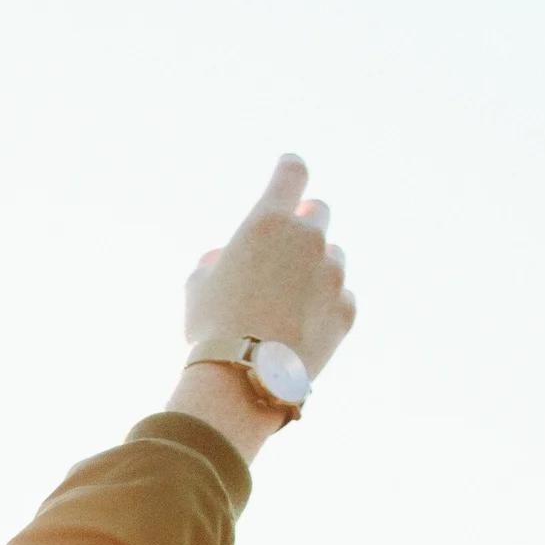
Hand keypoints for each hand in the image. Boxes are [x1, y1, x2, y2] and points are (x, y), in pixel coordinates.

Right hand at [169, 155, 358, 459]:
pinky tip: (301, 326)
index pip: (291, 174)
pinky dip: (325, 305)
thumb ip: (214, 262)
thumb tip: (222, 258)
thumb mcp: (197, 288)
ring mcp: (333, 274)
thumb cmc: (213, 328)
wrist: (244, 377)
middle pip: (320, 212)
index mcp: (267, 223)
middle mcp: (308, 239)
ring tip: (289, 301)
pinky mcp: (347, 308)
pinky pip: (341, 297)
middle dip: (305, 223)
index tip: (290, 167)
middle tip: (289, 245)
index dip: (290, 168)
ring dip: (316, 268)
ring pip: (333, 257)